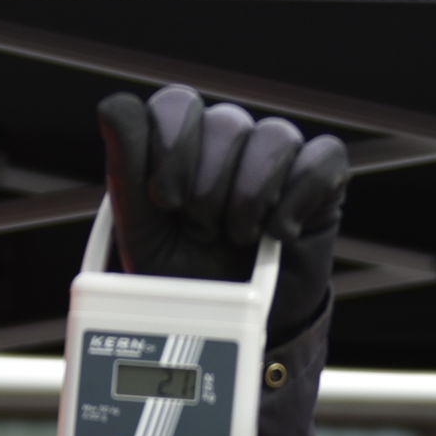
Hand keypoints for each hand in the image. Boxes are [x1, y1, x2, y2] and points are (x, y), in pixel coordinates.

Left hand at [95, 85, 348, 340]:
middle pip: (226, 122)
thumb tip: (113, 105)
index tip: (164, 201)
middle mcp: (229, 140)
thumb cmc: (180, 275)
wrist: (226, 331)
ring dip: (250, 196)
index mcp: (182, 140)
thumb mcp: (140, 227)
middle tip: (201, 231)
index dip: (170, 148)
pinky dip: (297, 197)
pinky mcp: (320, 181)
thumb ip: (126, 164)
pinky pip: (322, 159)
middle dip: (208, 188)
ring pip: (275, 137)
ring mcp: (277, 158)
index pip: (177, 104)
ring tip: (238, 237)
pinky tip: (277, 235)